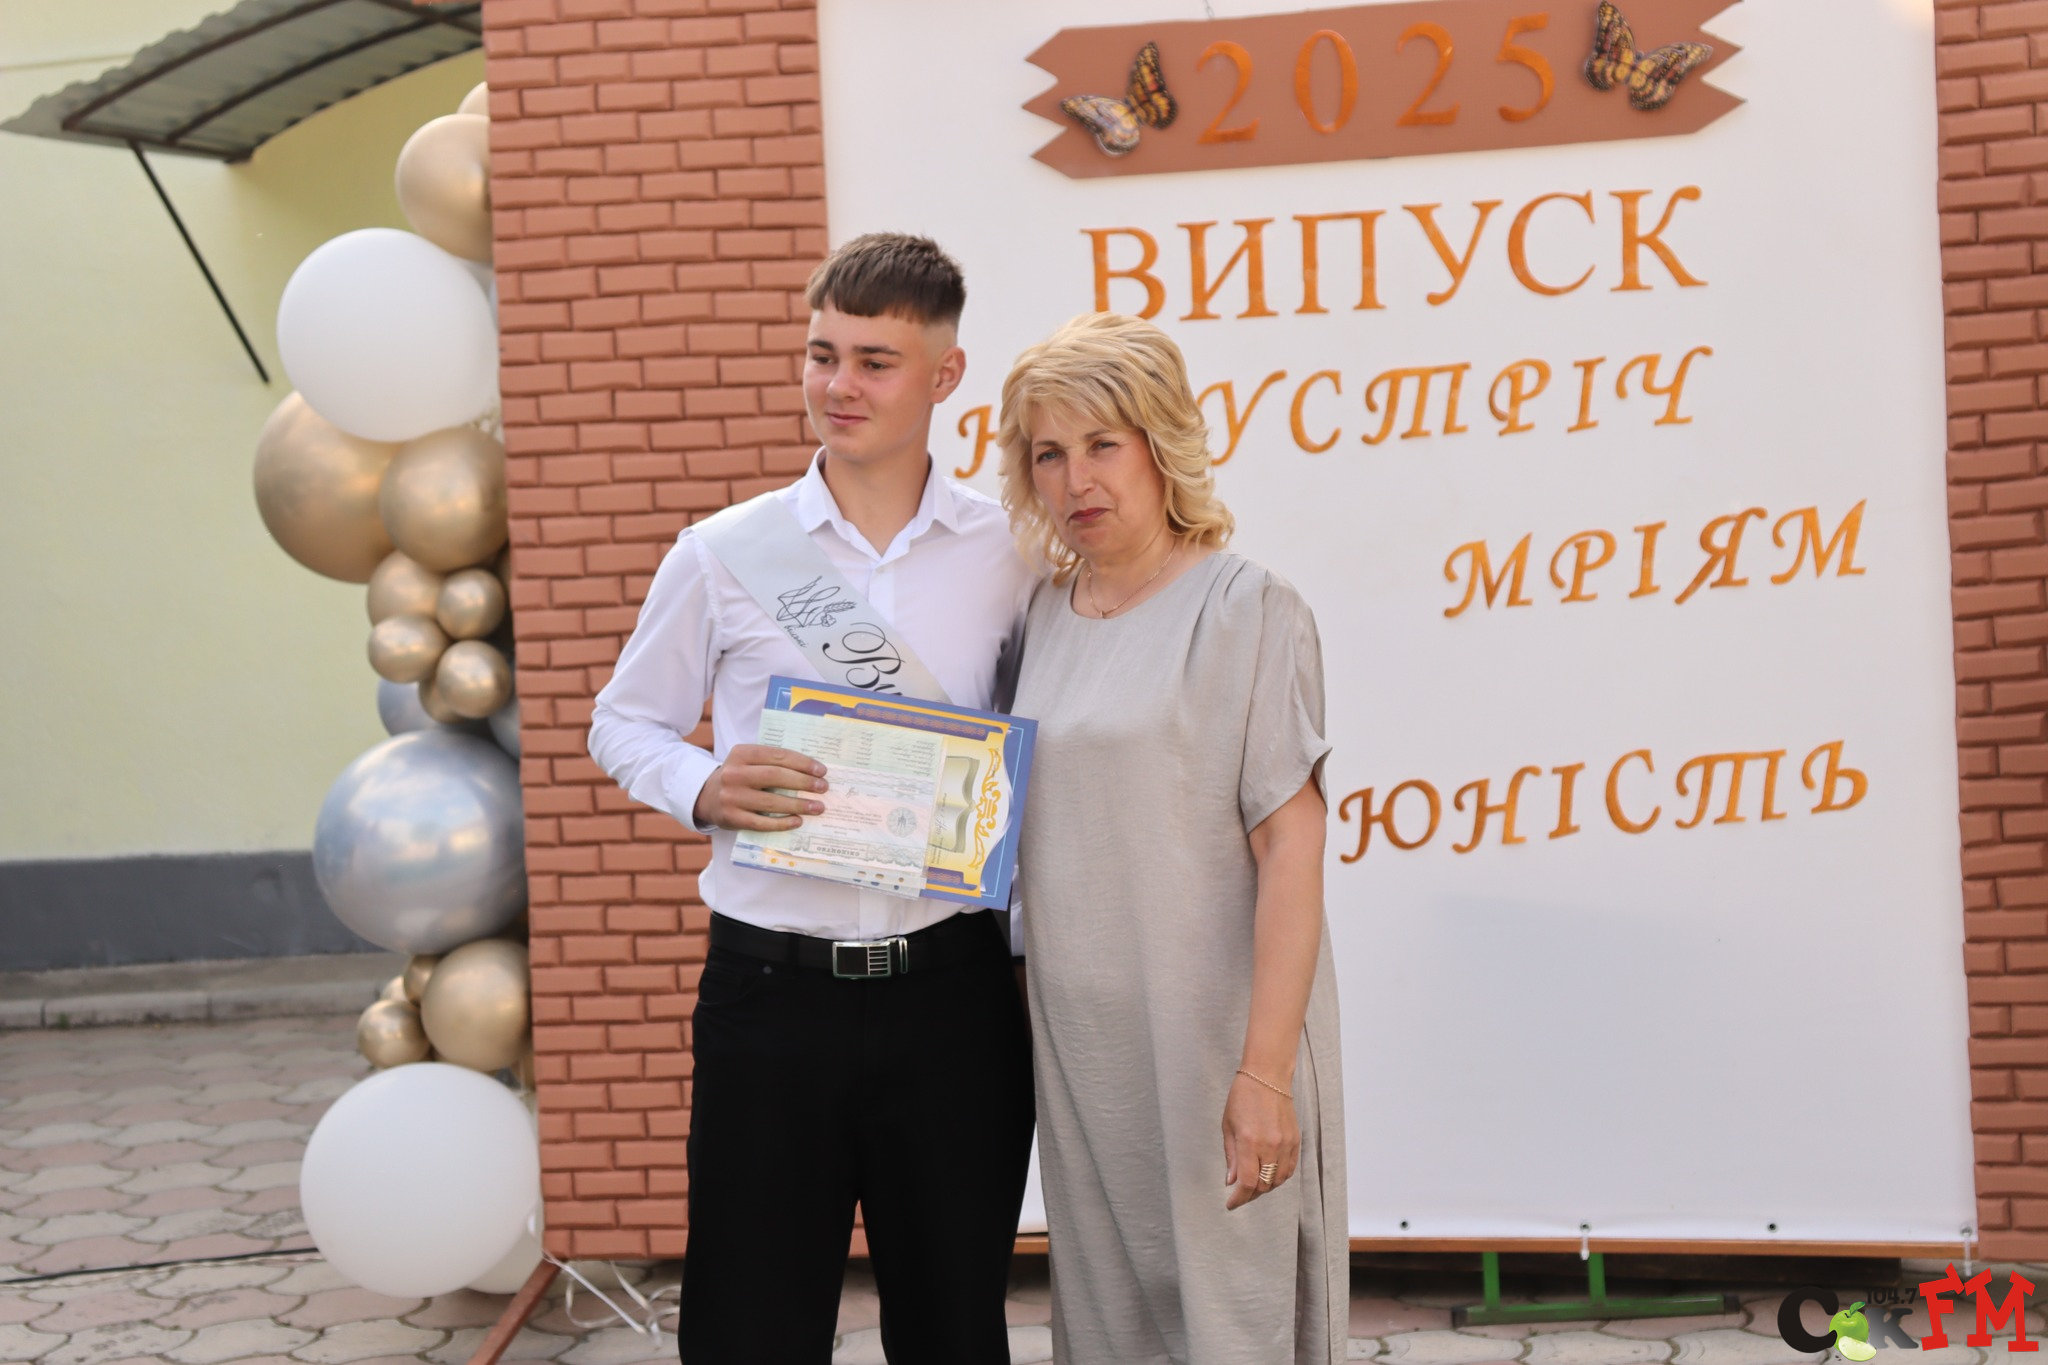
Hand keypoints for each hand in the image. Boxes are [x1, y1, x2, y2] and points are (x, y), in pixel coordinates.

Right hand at [693, 744, 826, 831]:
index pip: (777, 755)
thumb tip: (812, 772)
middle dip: (803, 783)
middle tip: (823, 788)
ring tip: (818, 807)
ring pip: (770, 802)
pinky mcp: (731, 818)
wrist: (707, 797)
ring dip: (798, 805)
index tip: (822, 771)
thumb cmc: (739, 777)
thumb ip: (773, 762)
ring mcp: (731, 797)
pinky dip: (782, 823)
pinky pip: (761, 823)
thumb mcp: (749, 762)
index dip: (802, 763)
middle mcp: (734, 773)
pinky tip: (798, 821)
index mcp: (741, 753)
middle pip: (775, 777)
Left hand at [1221, 1071, 1298, 1209]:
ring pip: (1278, 1180)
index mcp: (1249, 1142)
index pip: (1247, 1183)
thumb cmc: (1243, 1098)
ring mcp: (1285, 1144)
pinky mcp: (1295, 1141)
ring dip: (1265, 1188)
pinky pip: (1289, 1169)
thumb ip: (1231, 1157)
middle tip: (1240, 1194)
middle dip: (1250, 1194)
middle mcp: (1270, 1146)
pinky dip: (1278, 1177)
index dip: (1239, 1198)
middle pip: (1263, 1185)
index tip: (1231, 1204)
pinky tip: (1269, 1175)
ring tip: (1253, 1185)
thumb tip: (1231, 1182)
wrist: (1267, 1076)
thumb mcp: (1228, 1126)